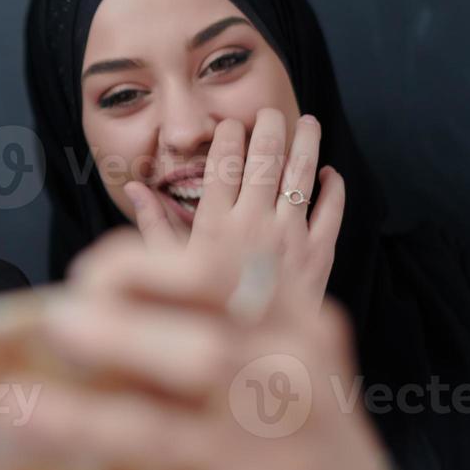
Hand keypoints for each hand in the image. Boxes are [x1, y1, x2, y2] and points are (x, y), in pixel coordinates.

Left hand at [22, 228, 385, 469]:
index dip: (140, 268)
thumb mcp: (263, 338)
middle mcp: (294, 379)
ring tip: (13, 410)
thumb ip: (191, 315)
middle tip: (53, 326)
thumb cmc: (275, 399)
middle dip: (118, 338)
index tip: (84, 278)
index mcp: (290, 317)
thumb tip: (64, 315)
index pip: (216, 273)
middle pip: (204, 354)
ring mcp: (279, 454)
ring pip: (165, 436)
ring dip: (81, 421)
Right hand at [124, 109, 344, 317]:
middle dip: (268, 129)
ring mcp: (291, 238)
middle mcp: (255, 225)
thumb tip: (135, 188)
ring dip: (307, 145)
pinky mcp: (320, 255)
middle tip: (269, 111)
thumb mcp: (170, 269)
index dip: (227, 138)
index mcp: (216, 226)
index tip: (228, 125)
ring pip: (302, 177)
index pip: (222, 167)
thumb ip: (154, 225)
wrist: (255, 358)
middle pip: (266, 161)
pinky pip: (332, 212)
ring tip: (309, 123)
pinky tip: (329, 174)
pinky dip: (334, 189)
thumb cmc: (205, 312)